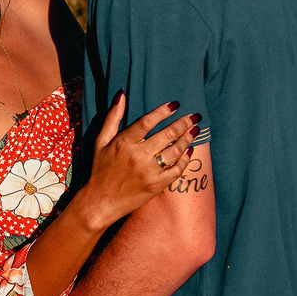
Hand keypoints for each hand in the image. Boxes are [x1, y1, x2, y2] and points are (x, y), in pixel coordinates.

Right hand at [83, 92, 198, 222]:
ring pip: (175, 151)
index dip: (163, 111)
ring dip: (188, 139)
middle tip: (196, 116)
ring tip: (196, 130)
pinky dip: (186, 159)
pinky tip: (190, 151)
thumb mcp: (101, 141)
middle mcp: (138, 156)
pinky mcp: (156, 185)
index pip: (148, 121)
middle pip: (168, 135)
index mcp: (124, 143)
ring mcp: (149, 172)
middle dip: (185, 123)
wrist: (101, 202)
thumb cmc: (100, 169)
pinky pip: (177, 170)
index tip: (176, 104)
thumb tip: (122, 93)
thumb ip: (113, 116)